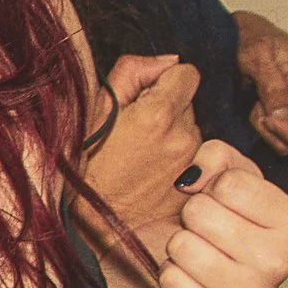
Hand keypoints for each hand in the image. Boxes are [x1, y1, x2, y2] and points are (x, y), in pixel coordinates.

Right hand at [84, 53, 202, 244]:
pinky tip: (154, 173)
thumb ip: (132, 72)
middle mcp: (184, 136)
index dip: (166, 80)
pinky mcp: (200, 181)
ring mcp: (194, 161)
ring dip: (173, 134)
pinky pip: (196, 154)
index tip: (146, 97)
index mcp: (158, 114)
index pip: (187, 73)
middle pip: (189, 102)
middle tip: (137, 132)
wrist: (98, 225)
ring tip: (142, 156)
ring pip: (192, 128)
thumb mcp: (95, 111)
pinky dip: (179, 157)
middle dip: (167, 108)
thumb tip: (168, 62)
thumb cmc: (87, 168)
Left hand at [157, 140, 287, 287]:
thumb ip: (217, 156)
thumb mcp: (229, 178)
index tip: (223, 206)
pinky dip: (170, 278)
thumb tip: (192, 178)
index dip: (212, 189)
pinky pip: (170, 280)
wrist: (199, 282)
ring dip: (179, 248)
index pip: (229, 183)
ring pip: (182, 245)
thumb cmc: (219, 222)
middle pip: (200, 212)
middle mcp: (282, 262)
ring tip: (198, 257)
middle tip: (207, 234)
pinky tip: (190, 282)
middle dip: (192, 218)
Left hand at [233, 11, 287, 154]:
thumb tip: (284, 117)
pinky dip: (263, 129)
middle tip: (257, 106)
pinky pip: (278, 140)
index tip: (269, 119)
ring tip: (257, 104)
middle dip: (274, 132)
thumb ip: (273, 86)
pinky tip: (256, 109)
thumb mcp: (258, 57)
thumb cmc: (254, 40)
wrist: (246, 37)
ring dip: (266, 131)